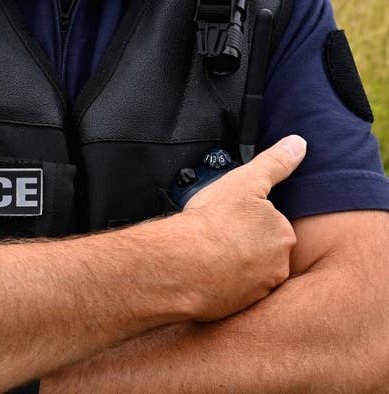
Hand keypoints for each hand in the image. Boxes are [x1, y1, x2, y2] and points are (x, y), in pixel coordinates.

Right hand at [179, 135, 306, 320]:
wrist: (184, 265)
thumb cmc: (211, 223)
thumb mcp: (245, 181)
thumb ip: (275, 163)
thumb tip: (299, 143)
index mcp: (280, 234)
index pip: (269, 226)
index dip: (246, 222)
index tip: (228, 221)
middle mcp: (276, 266)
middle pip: (260, 252)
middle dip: (240, 246)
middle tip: (214, 238)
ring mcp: (256, 289)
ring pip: (245, 274)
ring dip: (229, 267)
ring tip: (204, 257)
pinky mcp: (235, 308)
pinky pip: (229, 294)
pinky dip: (218, 287)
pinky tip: (201, 276)